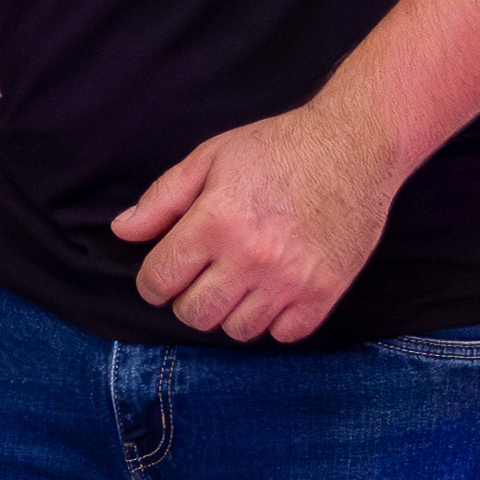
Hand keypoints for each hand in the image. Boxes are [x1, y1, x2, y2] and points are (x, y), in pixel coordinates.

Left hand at [114, 99, 406, 343]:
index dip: (154, 280)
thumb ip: (163, 198)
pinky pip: (283, 334)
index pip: (159, 281)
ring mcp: (291, 280)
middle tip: (203, 277)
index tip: (166, 273)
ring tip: (241, 280)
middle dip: (188, 300)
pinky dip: (275, 319)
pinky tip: (275, 289)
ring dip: (231, 310)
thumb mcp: (211, 157)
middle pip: (194, 315)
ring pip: (237, 330)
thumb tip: (124, 231)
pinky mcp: (324, 293)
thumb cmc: (279, 146)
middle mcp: (251, 257)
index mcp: (216, 221)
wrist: (355, 145)